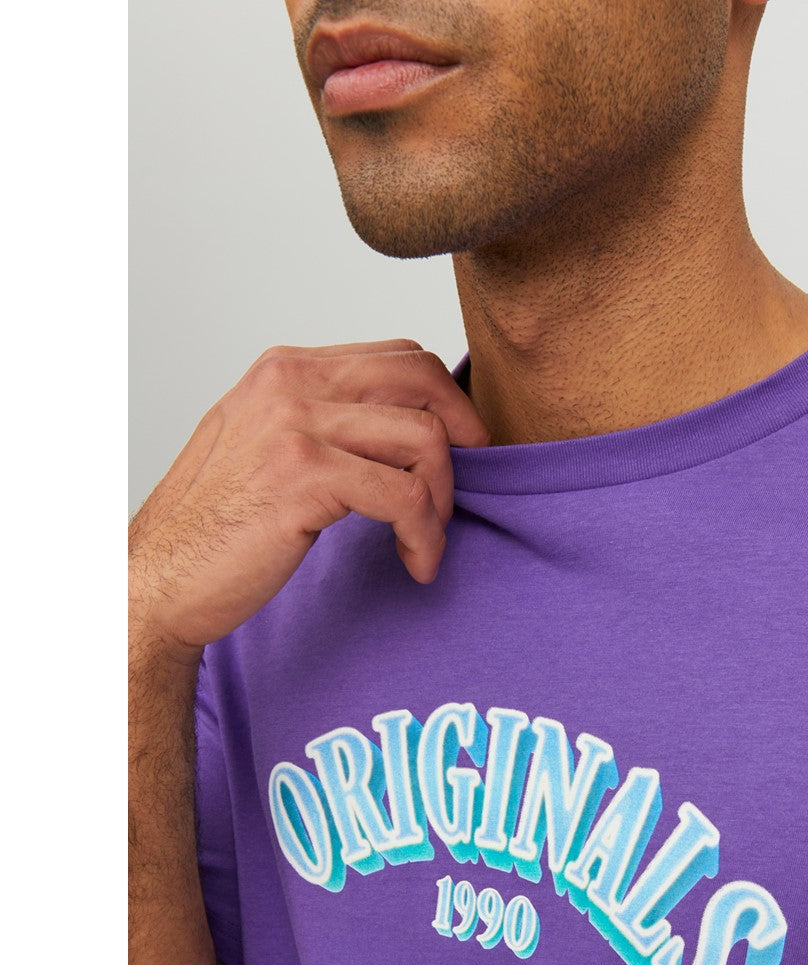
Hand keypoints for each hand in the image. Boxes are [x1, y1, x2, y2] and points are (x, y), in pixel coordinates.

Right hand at [128, 339, 488, 659]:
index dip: (446, 400)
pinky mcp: (304, 476)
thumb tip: (406, 423)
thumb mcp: (266, 443)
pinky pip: (406, 496)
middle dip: (463, 434)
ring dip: (442, 500)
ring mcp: (296, 424)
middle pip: (421, 379)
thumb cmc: (219, 522)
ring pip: (423, 439)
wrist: (158, 578)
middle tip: (461, 489)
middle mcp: (292, 383)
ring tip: (427, 539)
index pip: (398, 356)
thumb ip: (326, 419)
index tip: (461, 448)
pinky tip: (415, 563)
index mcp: (288, 369)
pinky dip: (425, 535)